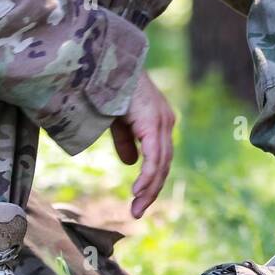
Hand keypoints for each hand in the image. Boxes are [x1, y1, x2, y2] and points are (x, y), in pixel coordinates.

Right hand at [112, 72, 175, 217]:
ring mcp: (161, 122)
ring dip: (149, 189)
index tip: (139, 200)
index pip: (160, 158)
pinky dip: (148, 175)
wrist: (110, 62)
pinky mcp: (153, 122)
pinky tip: (139, 191)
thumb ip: (126, 141)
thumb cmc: (111, 87)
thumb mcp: (117, 120)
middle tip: (138, 212)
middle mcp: (165, 123)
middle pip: (164, 165)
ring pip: (161, 164)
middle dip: (151, 191)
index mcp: (159, 123)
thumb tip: (131, 163)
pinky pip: (154, 155)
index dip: (151, 181)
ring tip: (137, 207)